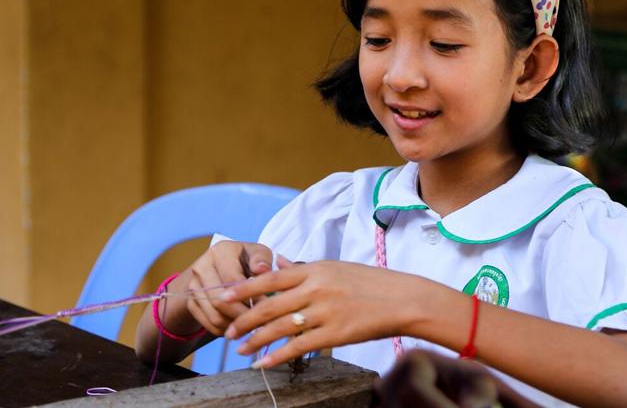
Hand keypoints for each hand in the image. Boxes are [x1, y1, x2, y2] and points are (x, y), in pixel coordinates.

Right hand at [183, 240, 272, 335]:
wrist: (220, 267)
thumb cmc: (246, 260)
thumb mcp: (257, 253)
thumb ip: (262, 259)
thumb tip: (262, 269)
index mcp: (219, 252)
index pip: (232, 280)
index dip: (251, 295)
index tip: (267, 306)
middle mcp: (201, 267)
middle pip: (220, 301)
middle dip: (243, 315)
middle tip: (261, 323)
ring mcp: (193, 286)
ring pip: (214, 316)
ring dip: (235, 326)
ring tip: (253, 327)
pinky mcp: (191, 302)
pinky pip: (208, 324)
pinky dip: (225, 330)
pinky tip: (240, 328)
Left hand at [222, 257, 428, 367]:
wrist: (402, 299)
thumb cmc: (369, 282)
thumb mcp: (335, 268)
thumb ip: (304, 268)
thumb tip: (279, 262)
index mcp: (314, 269)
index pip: (271, 278)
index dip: (244, 288)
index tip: (224, 296)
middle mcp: (315, 289)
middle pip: (270, 305)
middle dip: (244, 319)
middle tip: (226, 330)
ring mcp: (324, 312)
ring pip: (280, 327)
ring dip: (256, 340)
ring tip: (240, 349)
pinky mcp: (334, 334)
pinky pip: (299, 347)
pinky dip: (278, 355)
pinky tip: (264, 363)